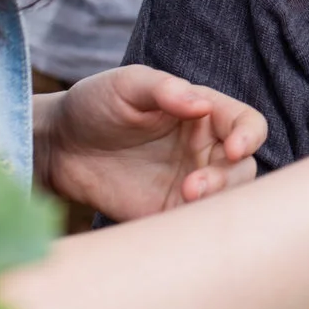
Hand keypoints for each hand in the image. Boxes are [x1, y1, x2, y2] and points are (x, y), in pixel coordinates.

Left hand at [39, 66, 266, 220]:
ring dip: (216, 201)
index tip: (236, 148)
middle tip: (194, 187)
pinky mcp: (168, 212)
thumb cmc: (95, 103)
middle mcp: (204, 149)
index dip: (250, 135)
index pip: (246, 124)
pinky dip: (196, 225)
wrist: (58, 146)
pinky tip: (174, 221)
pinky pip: (195, 223)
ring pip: (226, 198)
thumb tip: (201, 103)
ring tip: (184, 198)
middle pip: (244, 167)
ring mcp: (189, 183)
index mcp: (204, 114)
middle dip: (229, 178)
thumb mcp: (126, 84)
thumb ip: (163, 88)